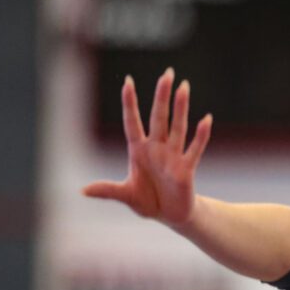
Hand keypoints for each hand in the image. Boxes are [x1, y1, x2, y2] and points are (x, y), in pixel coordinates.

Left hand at [82, 68, 212, 225]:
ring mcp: (173, 156)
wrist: (171, 216)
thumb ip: (108, 190)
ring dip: (181, 107)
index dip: (130, 103)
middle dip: (162, 96)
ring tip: (184, 87)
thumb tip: (83, 190)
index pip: (133, 122)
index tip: (128, 81)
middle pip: (159, 117)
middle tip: (168, 73)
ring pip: (177, 127)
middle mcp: (157, 148)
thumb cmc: (149, 202)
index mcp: (138, 151)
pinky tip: (206, 119)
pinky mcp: (186, 169)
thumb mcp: (126, 196)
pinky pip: (194, 149)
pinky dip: (201, 135)